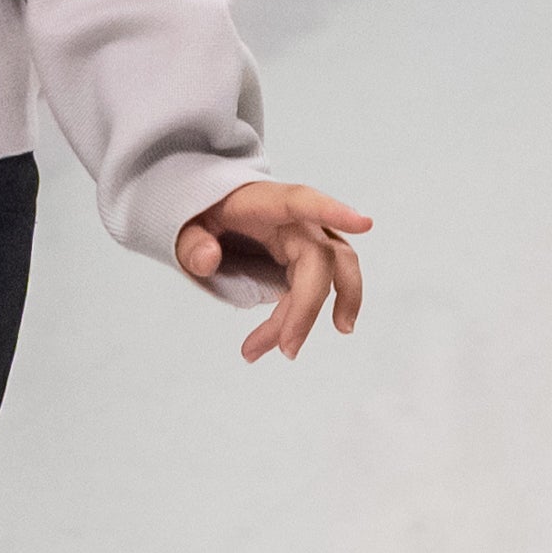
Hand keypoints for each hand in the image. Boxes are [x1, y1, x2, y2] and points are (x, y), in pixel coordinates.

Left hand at [180, 176, 372, 360]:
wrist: (213, 211)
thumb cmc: (204, 214)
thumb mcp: (185, 224)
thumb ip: (192, 242)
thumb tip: (207, 261)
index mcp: (265, 202)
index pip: (302, 202)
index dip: (333, 211)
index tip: (366, 223)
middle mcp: (295, 219)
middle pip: (320, 257)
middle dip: (308, 305)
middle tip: (287, 350)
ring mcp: (306, 237)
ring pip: (335, 270)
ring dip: (333, 308)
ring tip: (295, 349)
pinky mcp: (307, 257)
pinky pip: (317, 286)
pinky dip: (303, 316)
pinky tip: (285, 339)